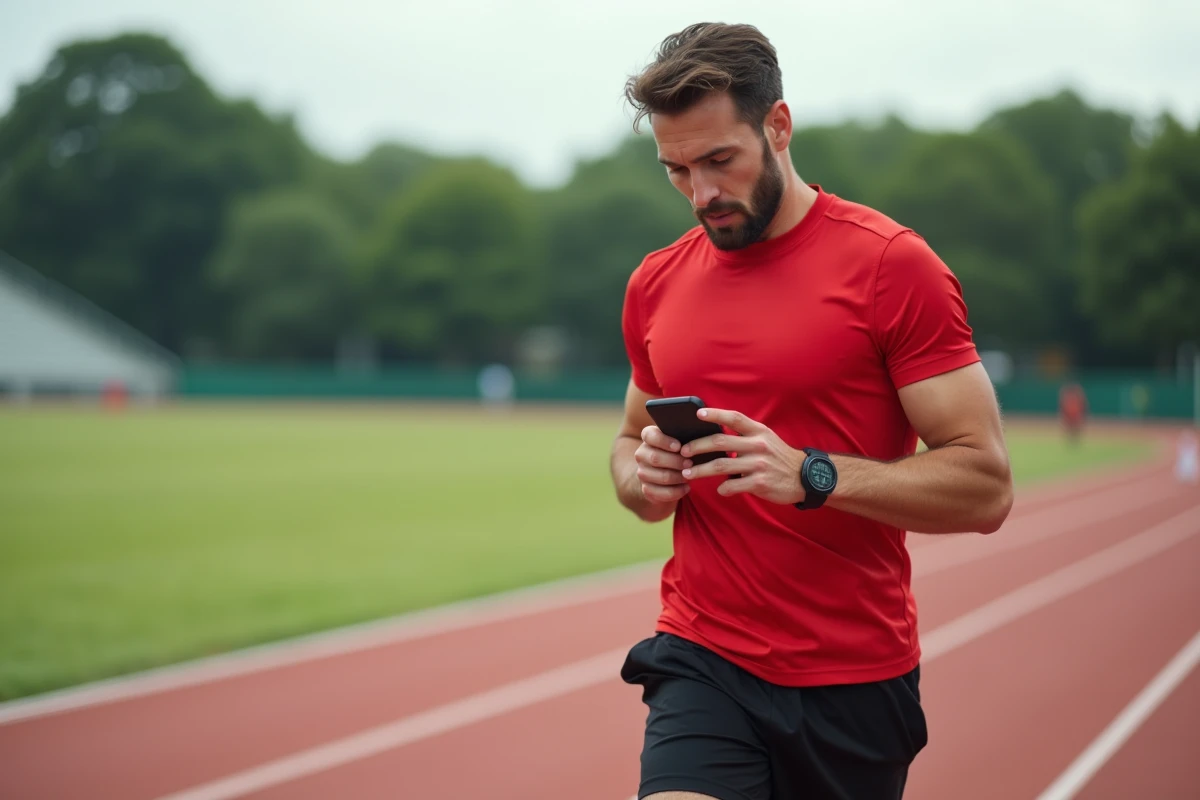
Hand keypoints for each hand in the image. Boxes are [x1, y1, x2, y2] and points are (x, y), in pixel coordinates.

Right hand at [634, 425, 692, 504]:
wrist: (665, 472)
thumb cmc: (677, 451)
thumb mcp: (679, 440)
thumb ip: (683, 435)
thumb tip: (697, 433)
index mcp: (648, 438)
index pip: (650, 436)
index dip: (664, 441)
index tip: (678, 446)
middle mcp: (641, 454)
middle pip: (655, 458)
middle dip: (675, 462)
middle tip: (690, 463)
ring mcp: (642, 472)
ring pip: (661, 476)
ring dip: (678, 477)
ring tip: (690, 475)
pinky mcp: (646, 489)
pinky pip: (661, 493)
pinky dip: (677, 491)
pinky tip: (686, 488)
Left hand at [679, 408, 805, 503]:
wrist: (805, 478)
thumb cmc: (778, 457)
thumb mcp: (766, 439)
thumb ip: (744, 436)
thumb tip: (714, 436)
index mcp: (758, 431)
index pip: (734, 418)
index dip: (715, 414)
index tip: (697, 414)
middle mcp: (758, 445)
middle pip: (719, 442)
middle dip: (697, 446)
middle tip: (683, 452)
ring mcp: (759, 465)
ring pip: (721, 466)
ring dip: (700, 470)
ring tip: (688, 473)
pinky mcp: (759, 483)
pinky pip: (733, 486)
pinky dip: (723, 489)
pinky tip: (719, 489)